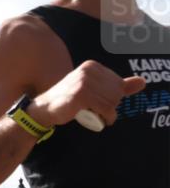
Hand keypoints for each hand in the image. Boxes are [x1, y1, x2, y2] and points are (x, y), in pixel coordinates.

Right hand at [29, 60, 145, 128]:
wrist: (44, 109)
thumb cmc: (69, 100)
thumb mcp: (95, 90)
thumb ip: (118, 85)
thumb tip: (142, 82)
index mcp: (92, 66)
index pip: (117, 84)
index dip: (112, 97)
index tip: (99, 103)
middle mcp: (88, 71)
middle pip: (116, 92)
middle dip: (111, 105)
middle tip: (98, 111)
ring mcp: (84, 83)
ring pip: (112, 101)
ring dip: (109, 114)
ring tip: (98, 116)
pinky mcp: (81, 96)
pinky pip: (105, 109)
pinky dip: (107, 117)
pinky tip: (101, 120)